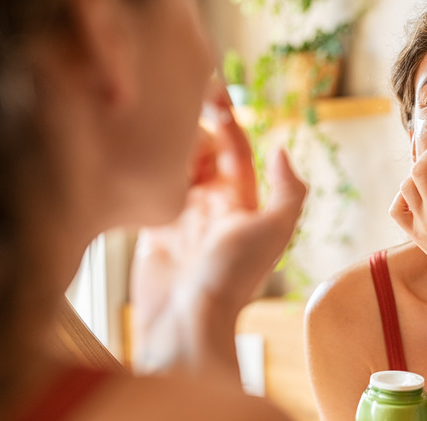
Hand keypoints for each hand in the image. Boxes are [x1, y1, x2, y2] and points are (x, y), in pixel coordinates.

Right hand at [130, 86, 306, 373]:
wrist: (185, 322)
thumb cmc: (231, 278)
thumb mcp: (272, 231)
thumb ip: (287, 191)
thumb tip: (281, 150)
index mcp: (243, 202)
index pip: (234, 148)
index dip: (225, 120)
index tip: (209, 92)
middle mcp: (213, 206)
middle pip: (201, 152)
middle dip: (192, 132)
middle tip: (174, 119)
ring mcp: (182, 217)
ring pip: (175, 167)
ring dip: (169, 149)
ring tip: (155, 136)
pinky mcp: (152, 230)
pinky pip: (150, 191)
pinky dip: (147, 174)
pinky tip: (139, 160)